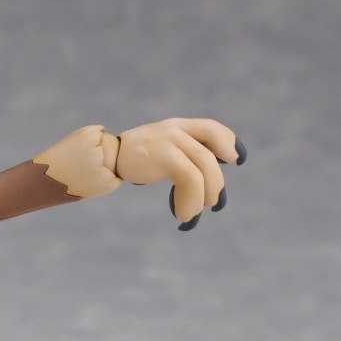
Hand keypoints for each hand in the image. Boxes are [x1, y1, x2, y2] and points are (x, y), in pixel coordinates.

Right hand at [114, 119, 245, 227]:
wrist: (105, 158)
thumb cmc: (133, 161)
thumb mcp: (160, 151)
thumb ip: (181, 158)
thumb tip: (206, 188)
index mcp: (177, 126)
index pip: (211, 128)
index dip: (229, 142)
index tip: (236, 159)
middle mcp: (176, 128)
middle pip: (210, 154)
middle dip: (216, 182)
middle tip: (212, 203)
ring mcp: (171, 139)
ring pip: (203, 167)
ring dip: (204, 195)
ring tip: (192, 214)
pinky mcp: (164, 155)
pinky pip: (190, 178)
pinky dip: (190, 200)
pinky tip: (182, 215)